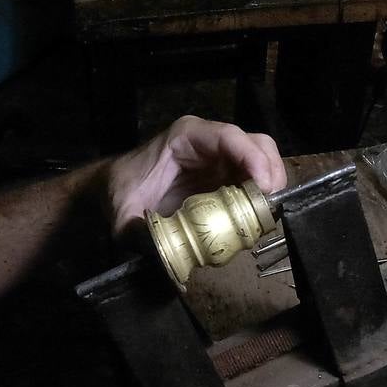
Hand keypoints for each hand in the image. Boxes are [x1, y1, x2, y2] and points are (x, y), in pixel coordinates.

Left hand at [106, 115, 287, 233]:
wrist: (115, 189)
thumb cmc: (121, 191)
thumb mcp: (123, 214)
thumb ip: (137, 231)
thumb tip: (158, 250)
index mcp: (186, 136)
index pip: (228, 137)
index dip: (252, 158)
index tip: (263, 187)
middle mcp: (208, 141)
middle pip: (255, 144)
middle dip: (270, 172)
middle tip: (271, 206)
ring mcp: (219, 157)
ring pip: (260, 160)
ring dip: (270, 187)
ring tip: (266, 216)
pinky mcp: (224, 175)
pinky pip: (252, 179)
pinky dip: (260, 197)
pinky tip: (256, 219)